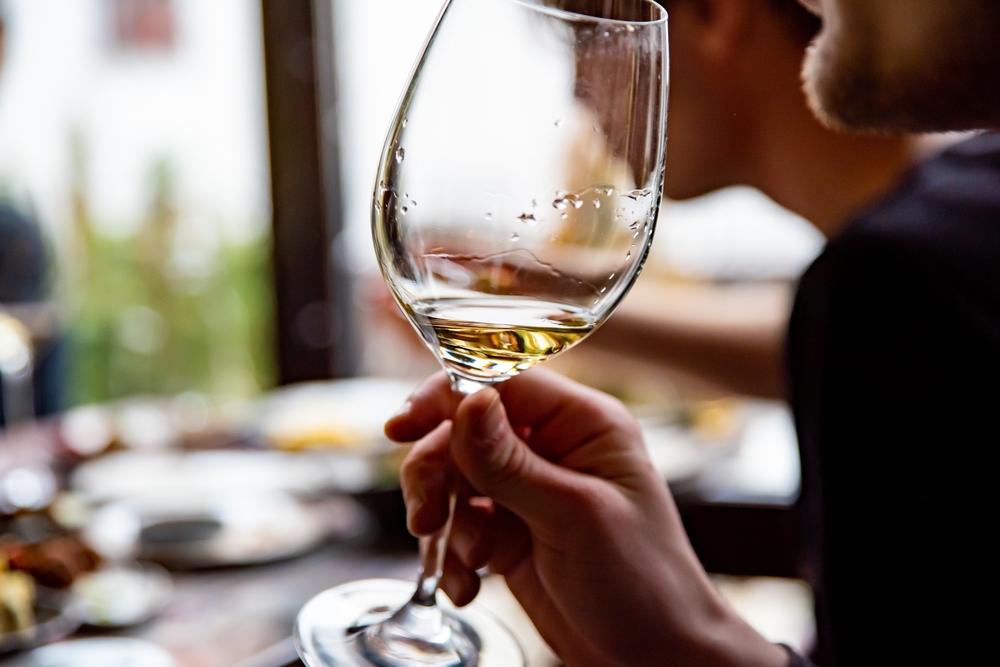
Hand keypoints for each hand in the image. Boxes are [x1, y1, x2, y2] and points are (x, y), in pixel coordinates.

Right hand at [386, 369, 786, 666]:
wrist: (653, 659)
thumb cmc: (644, 582)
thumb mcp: (574, 516)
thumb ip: (510, 462)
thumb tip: (465, 401)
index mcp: (583, 425)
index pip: (503, 382)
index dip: (448, 397)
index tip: (405, 424)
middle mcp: (553, 448)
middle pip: (465, 430)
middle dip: (437, 471)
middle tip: (425, 513)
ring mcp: (528, 491)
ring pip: (453, 477)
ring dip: (443, 518)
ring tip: (458, 558)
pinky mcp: (510, 532)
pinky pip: (459, 524)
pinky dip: (452, 553)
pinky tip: (467, 583)